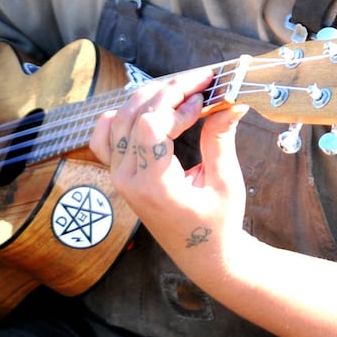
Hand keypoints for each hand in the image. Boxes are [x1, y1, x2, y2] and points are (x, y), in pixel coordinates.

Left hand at [89, 68, 248, 279]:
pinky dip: (122, 115)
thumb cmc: (217, 224)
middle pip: (135, 114)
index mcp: (154, 184)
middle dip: (170, 90)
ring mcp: (119, 175)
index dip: (177, 102)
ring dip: (150, 97)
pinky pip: (105, 136)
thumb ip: (221, 139)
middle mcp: (128, 178)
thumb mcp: (225, 183)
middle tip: (201, 81)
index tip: (206, 96)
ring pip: (119, 118)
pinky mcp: (119, 173)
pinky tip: (148, 108)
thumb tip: (231, 100)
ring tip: (182, 90)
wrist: (203, 255)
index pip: (150, 124)